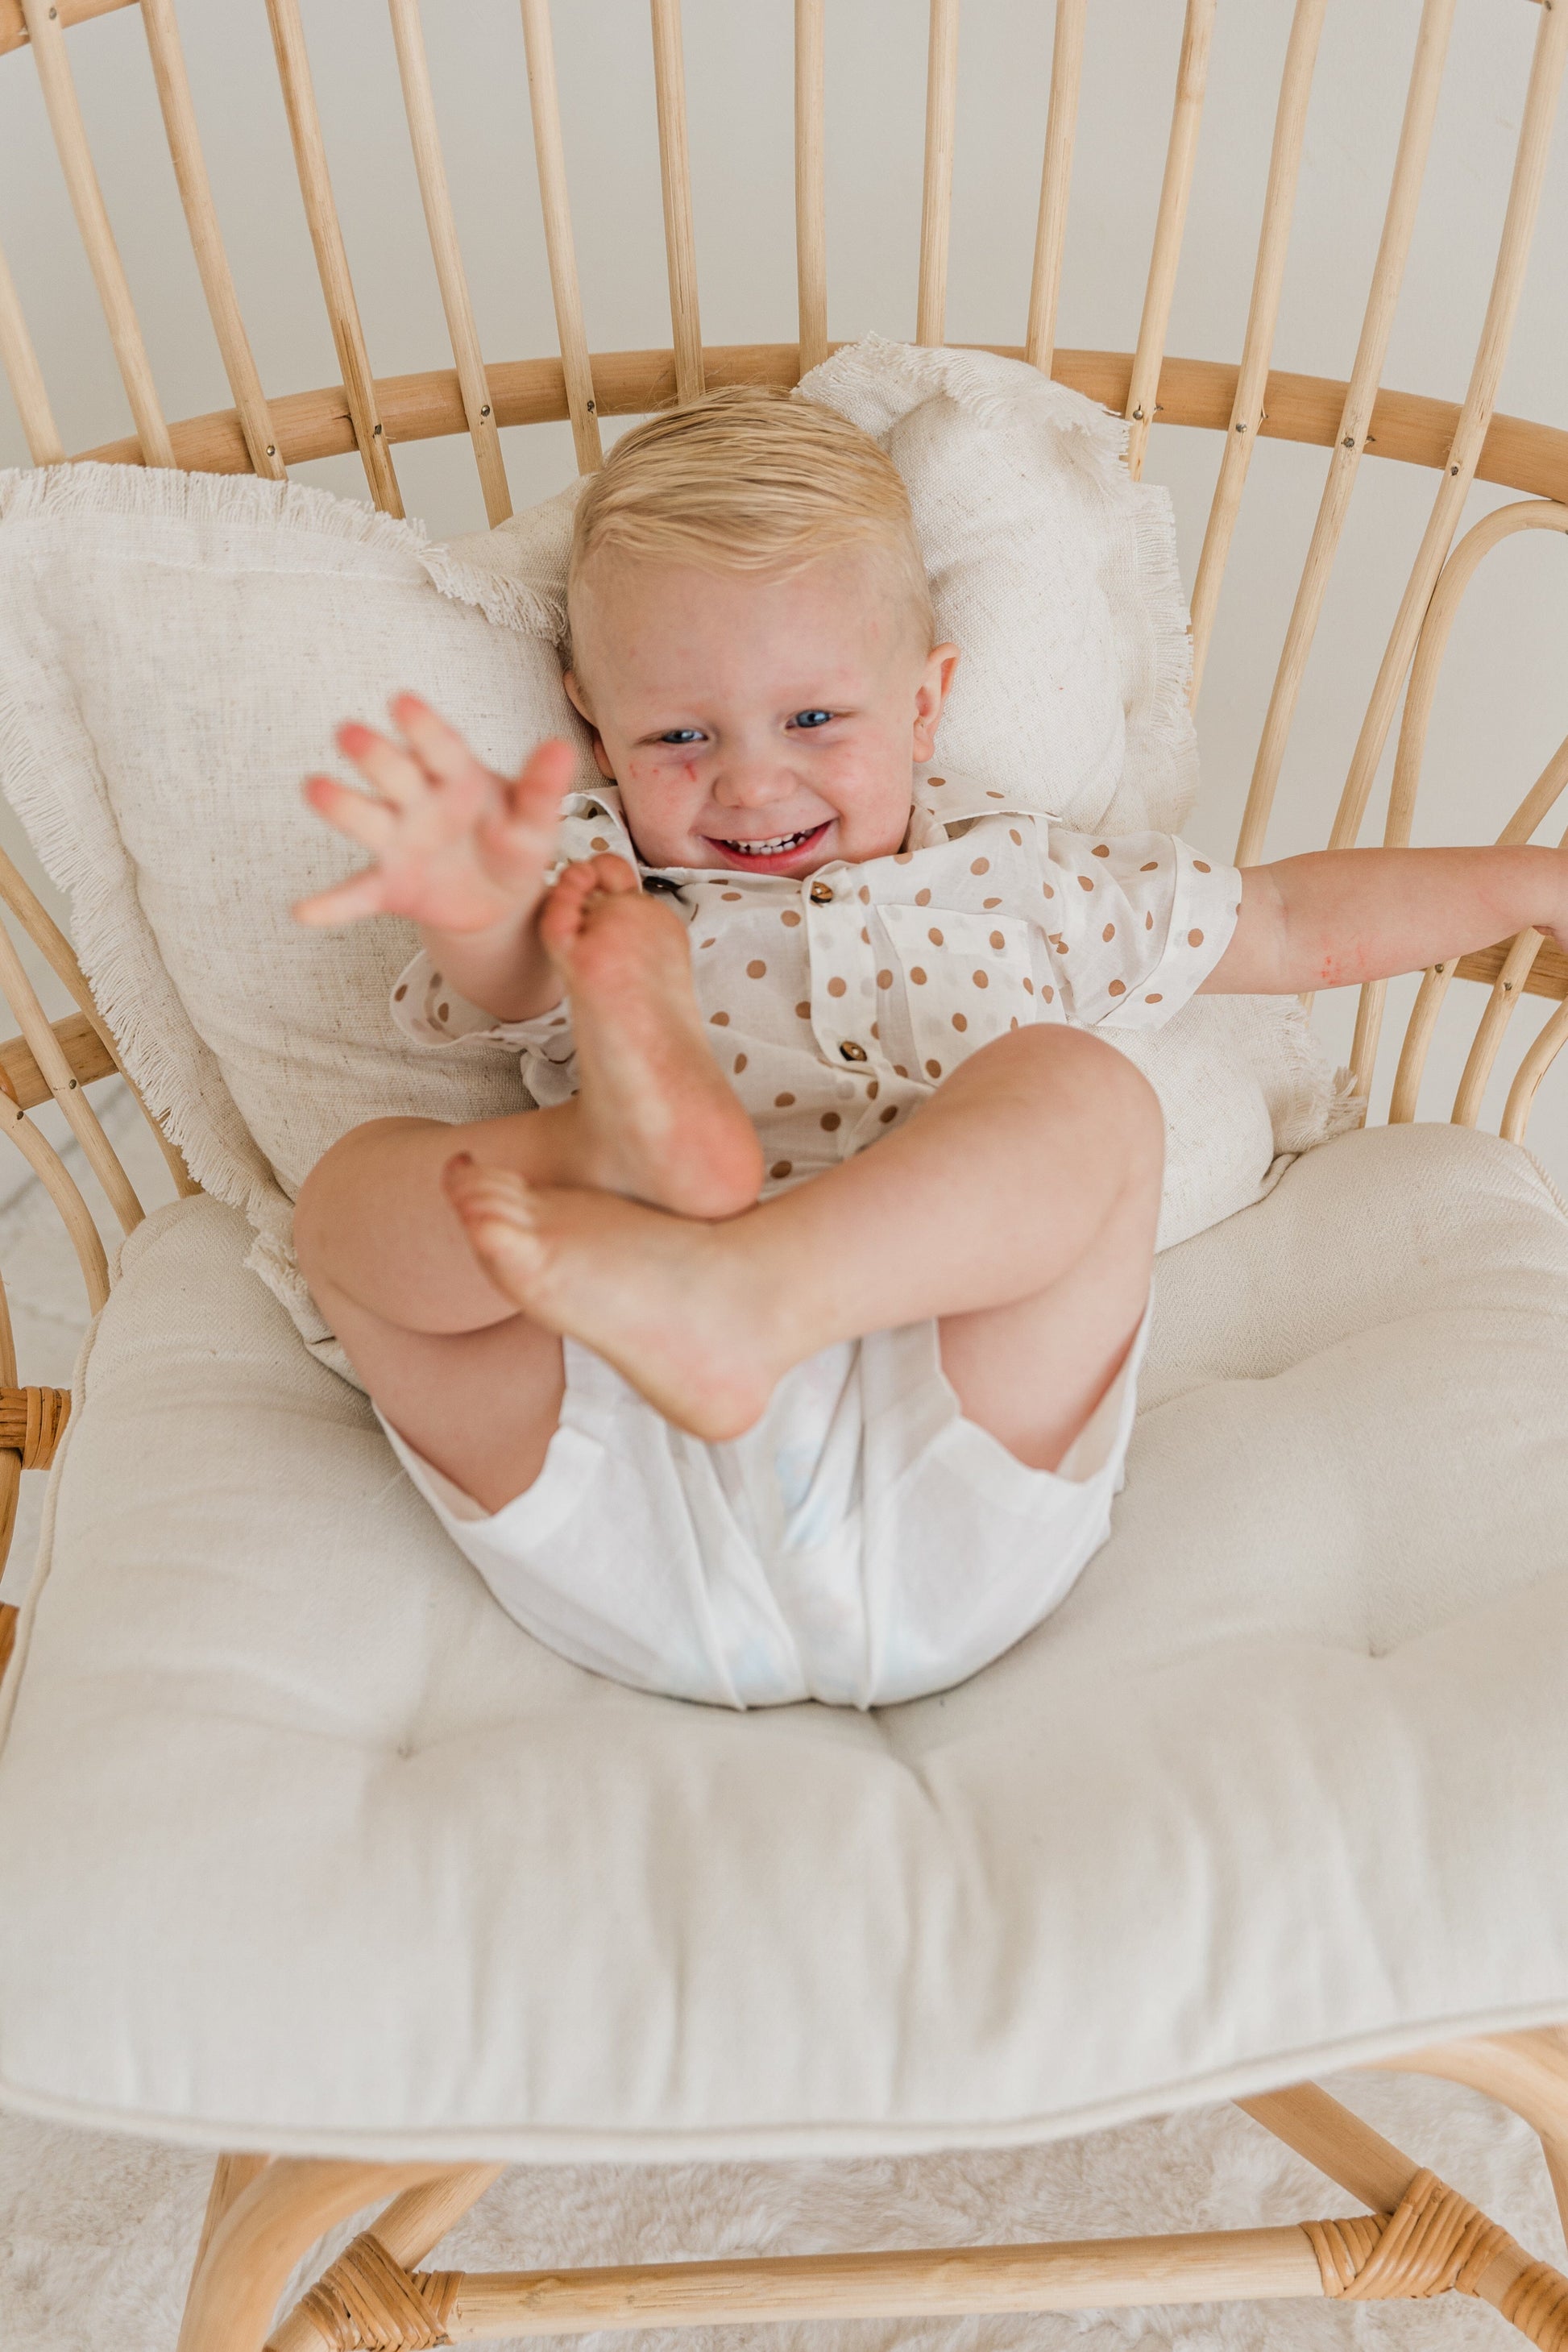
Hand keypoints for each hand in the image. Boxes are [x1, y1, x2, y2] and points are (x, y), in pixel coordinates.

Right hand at [294, 693, 576, 935]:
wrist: (500, 898)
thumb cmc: (513, 843)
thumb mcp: (535, 821)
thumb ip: (542, 789)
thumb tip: (561, 748)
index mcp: (456, 775)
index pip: (440, 747)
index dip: (422, 726)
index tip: (402, 701)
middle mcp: (418, 800)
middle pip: (395, 773)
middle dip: (374, 756)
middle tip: (350, 733)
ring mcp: (398, 840)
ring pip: (367, 820)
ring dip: (342, 806)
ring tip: (316, 788)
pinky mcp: (389, 884)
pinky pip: (357, 893)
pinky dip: (332, 904)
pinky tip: (305, 912)